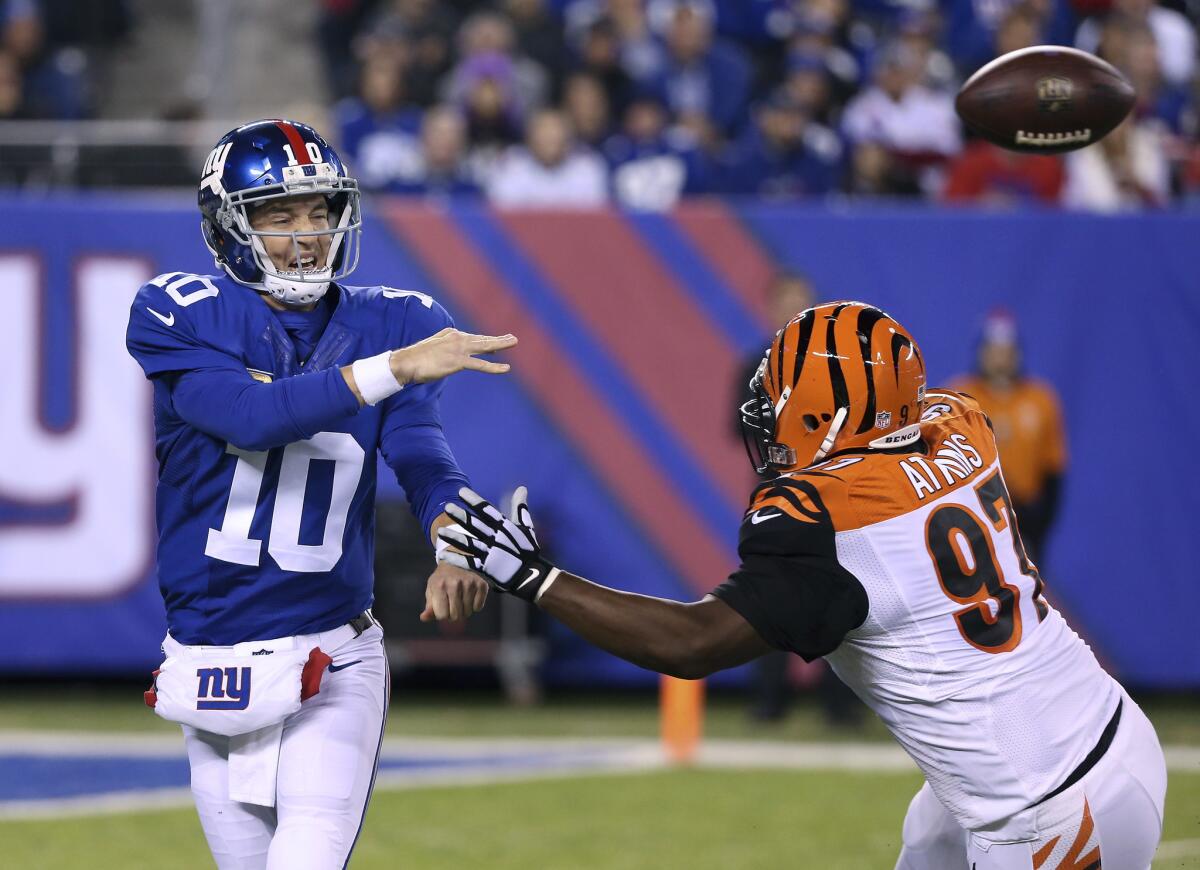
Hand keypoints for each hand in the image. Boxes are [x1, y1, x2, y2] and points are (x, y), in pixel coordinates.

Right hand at [391, 328, 516, 384]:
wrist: (406, 362)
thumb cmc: (416, 358)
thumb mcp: (432, 348)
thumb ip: (443, 348)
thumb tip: (449, 354)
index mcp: (451, 334)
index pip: (472, 339)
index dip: (486, 342)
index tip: (496, 344)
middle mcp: (457, 338)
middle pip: (482, 339)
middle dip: (498, 339)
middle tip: (512, 338)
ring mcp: (458, 349)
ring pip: (485, 346)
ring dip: (501, 344)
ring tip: (514, 342)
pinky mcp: (458, 362)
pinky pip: (481, 365)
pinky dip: (494, 367)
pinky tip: (506, 368)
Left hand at [419, 560, 489, 621]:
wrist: (458, 561)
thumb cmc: (442, 579)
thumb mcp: (432, 590)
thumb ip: (429, 606)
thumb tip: (423, 618)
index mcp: (439, 586)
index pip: (442, 615)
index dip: (442, 614)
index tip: (443, 607)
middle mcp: (455, 584)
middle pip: (456, 616)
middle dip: (453, 615)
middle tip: (453, 605)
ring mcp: (469, 584)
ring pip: (467, 613)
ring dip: (464, 610)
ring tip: (461, 600)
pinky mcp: (481, 585)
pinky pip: (478, 607)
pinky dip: (474, 606)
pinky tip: (470, 597)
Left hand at [437, 487, 556, 602]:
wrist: (530, 575)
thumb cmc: (527, 549)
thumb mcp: (526, 526)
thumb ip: (520, 507)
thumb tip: (522, 488)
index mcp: (503, 527)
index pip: (486, 510)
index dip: (474, 500)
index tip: (461, 492)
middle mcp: (494, 537)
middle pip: (474, 524)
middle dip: (460, 515)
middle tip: (447, 507)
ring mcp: (489, 553)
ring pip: (468, 542)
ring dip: (453, 537)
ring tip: (439, 532)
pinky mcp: (485, 567)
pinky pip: (467, 562)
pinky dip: (454, 559)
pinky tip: (441, 554)